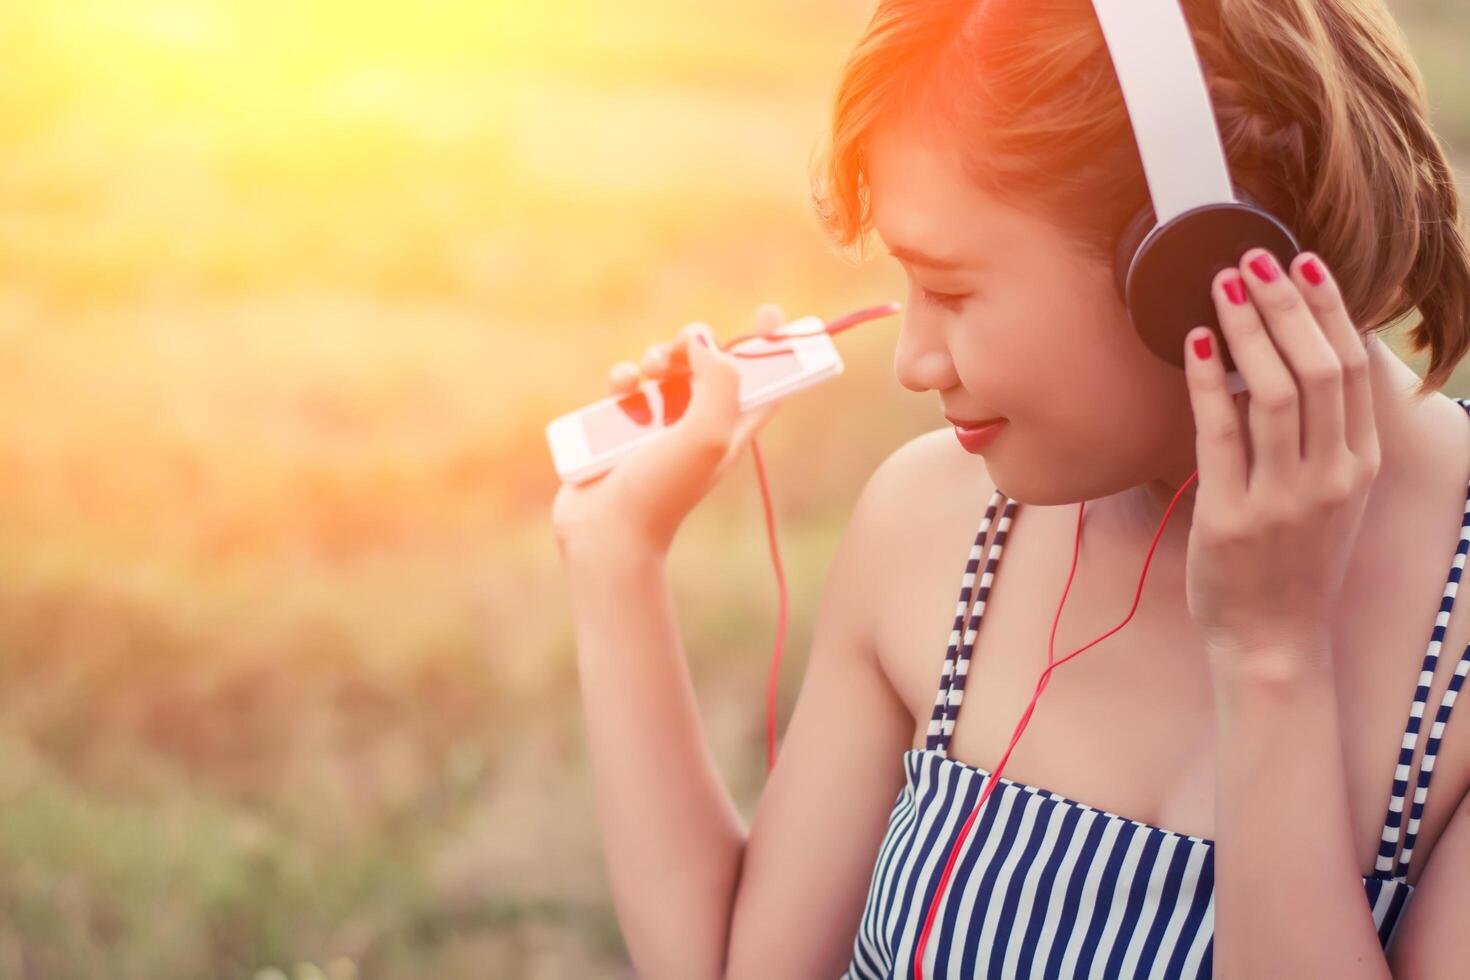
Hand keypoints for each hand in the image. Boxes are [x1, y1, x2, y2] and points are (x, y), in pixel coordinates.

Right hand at [551, 304, 785, 559]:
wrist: (609, 530)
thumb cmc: (665, 489)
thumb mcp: (710, 433)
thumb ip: (720, 379)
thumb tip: (703, 339)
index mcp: (734, 427)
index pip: (766, 381)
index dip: (774, 347)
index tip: (769, 312)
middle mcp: (700, 422)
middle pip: (711, 363)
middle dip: (698, 343)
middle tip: (684, 349)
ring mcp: (660, 423)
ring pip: (666, 367)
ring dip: (658, 356)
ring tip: (649, 372)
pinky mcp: (622, 425)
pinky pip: (627, 384)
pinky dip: (624, 375)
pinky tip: (621, 386)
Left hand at [1181, 249, 1380, 668]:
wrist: (1275, 642)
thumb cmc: (1295, 561)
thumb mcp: (1331, 495)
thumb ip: (1325, 435)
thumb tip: (1300, 358)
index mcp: (1360, 465)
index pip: (1354, 369)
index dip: (1329, 310)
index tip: (1303, 265)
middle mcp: (1331, 477)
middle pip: (1318, 369)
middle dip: (1286, 305)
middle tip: (1254, 258)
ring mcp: (1284, 498)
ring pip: (1275, 393)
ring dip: (1248, 330)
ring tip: (1222, 284)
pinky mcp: (1232, 516)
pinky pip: (1221, 434)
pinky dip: (1208, 383)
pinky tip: (1195, 343)